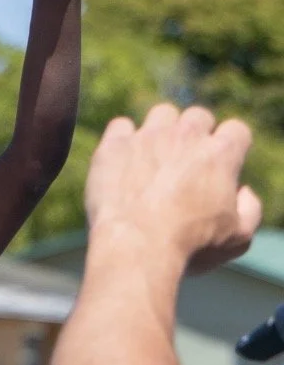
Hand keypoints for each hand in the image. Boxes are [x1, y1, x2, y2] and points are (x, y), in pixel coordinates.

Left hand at [85, 104, 260, 273]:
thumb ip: (250, 209)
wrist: (136, 249)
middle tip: (184, 165)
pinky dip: (123, 140)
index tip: (219, 167)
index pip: (236, 131)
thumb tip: (243, 192)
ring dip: (161, 131)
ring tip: (153, 159)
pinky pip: (121, 126)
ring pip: (162, 115)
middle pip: (198, 117)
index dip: (230, 149)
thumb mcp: (237, 238)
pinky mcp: (114, 146)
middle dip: (195, 136)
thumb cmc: (189, 247)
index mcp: (221, 153)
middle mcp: (186, 135)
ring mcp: (148, 137)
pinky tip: (122, 161)